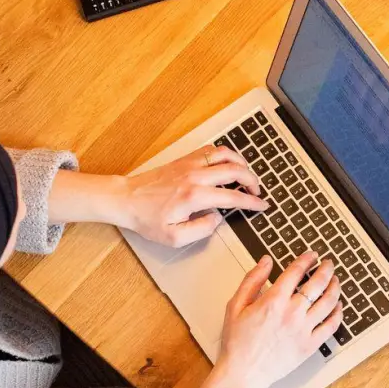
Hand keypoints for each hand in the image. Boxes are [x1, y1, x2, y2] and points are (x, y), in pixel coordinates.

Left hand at [121, 144, 267, 246]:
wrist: (126, 199)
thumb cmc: (147, 219)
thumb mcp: (174, 237)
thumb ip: (201, 230)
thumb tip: (216, 218)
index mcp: (194, 196)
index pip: (233, 197)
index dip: (251, 202)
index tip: (262, 205)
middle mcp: (195, 176)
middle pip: (235, 170)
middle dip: (252, 180)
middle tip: (257, 191)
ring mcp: (189, 164)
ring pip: (225, 154)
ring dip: (241, 163)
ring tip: (247, 175)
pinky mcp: (184, 159)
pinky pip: (211, 150)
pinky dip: (225, 155)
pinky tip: (228, 164)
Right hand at [211, 253, 341, 387]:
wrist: (242, 373)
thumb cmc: (237, 342)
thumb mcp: (236, 305)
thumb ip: (252, 280)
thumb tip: (266, 261)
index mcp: (274, 301)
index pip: (296, 271)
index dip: (307, 259)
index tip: (311, 255)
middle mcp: (292, 313)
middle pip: (318, 283)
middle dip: (326, 269)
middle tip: (328, 264)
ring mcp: (304, 330)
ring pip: (329, 302)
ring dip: (335, 287)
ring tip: (336, 280)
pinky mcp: (310, 345)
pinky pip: (331, 326)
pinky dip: (337, 313)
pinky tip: (338, 307)